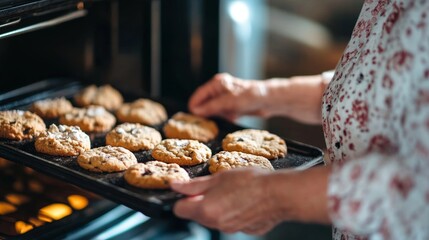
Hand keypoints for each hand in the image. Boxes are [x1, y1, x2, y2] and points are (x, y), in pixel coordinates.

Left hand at [172, 168, 287, 234]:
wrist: (279, 194)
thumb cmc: (251, 182)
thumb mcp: (219, 177)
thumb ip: (194, 185)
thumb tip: (175, 186)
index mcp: (205, 210)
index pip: (178, 209)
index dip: (183, 198)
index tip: (191, 190)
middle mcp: (216, 224)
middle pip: (197, 214)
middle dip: (201, 202)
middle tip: (216, 186)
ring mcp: (231, 229)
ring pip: (214, 218)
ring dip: (217, 206)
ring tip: (232, 191)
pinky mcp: (245, 230)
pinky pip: (231, 221)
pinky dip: (233, 212)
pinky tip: (243, 200)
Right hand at [189, 73, 326, 123]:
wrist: (269, 100)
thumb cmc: (251, 96)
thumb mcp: (229, 102)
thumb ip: (211, 106)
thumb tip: (195, 111)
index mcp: (217, 84)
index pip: (198, 96)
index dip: (195, 107)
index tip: (194, 119)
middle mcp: (219, 89)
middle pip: (205, 104)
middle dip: (209, 114)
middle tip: (216, 119)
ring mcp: (225, 98)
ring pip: (214, 111)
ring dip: (220, 116)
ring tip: (230, 115)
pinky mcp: (232, 105)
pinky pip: (223, 114)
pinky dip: (227, 117)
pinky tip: (235, 116)